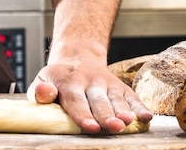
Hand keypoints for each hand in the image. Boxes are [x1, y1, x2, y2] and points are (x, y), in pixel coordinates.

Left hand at [27, 62, 152, 133]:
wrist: (78, 58)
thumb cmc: (58, 79)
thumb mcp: (43, 80)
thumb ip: (39, 90)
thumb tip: (43, 92)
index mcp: (68, 81)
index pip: (75, 100)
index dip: (82, 114)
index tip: (90, 127)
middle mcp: (90, 81)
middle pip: (99, 101)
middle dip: (106, 115)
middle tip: (112, 127)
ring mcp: (107, 83)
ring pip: (116, 99)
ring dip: (123, 111)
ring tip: (127, 122)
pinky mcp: (121, 87)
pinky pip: (132, 97)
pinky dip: (139, 107)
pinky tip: (145, 118)